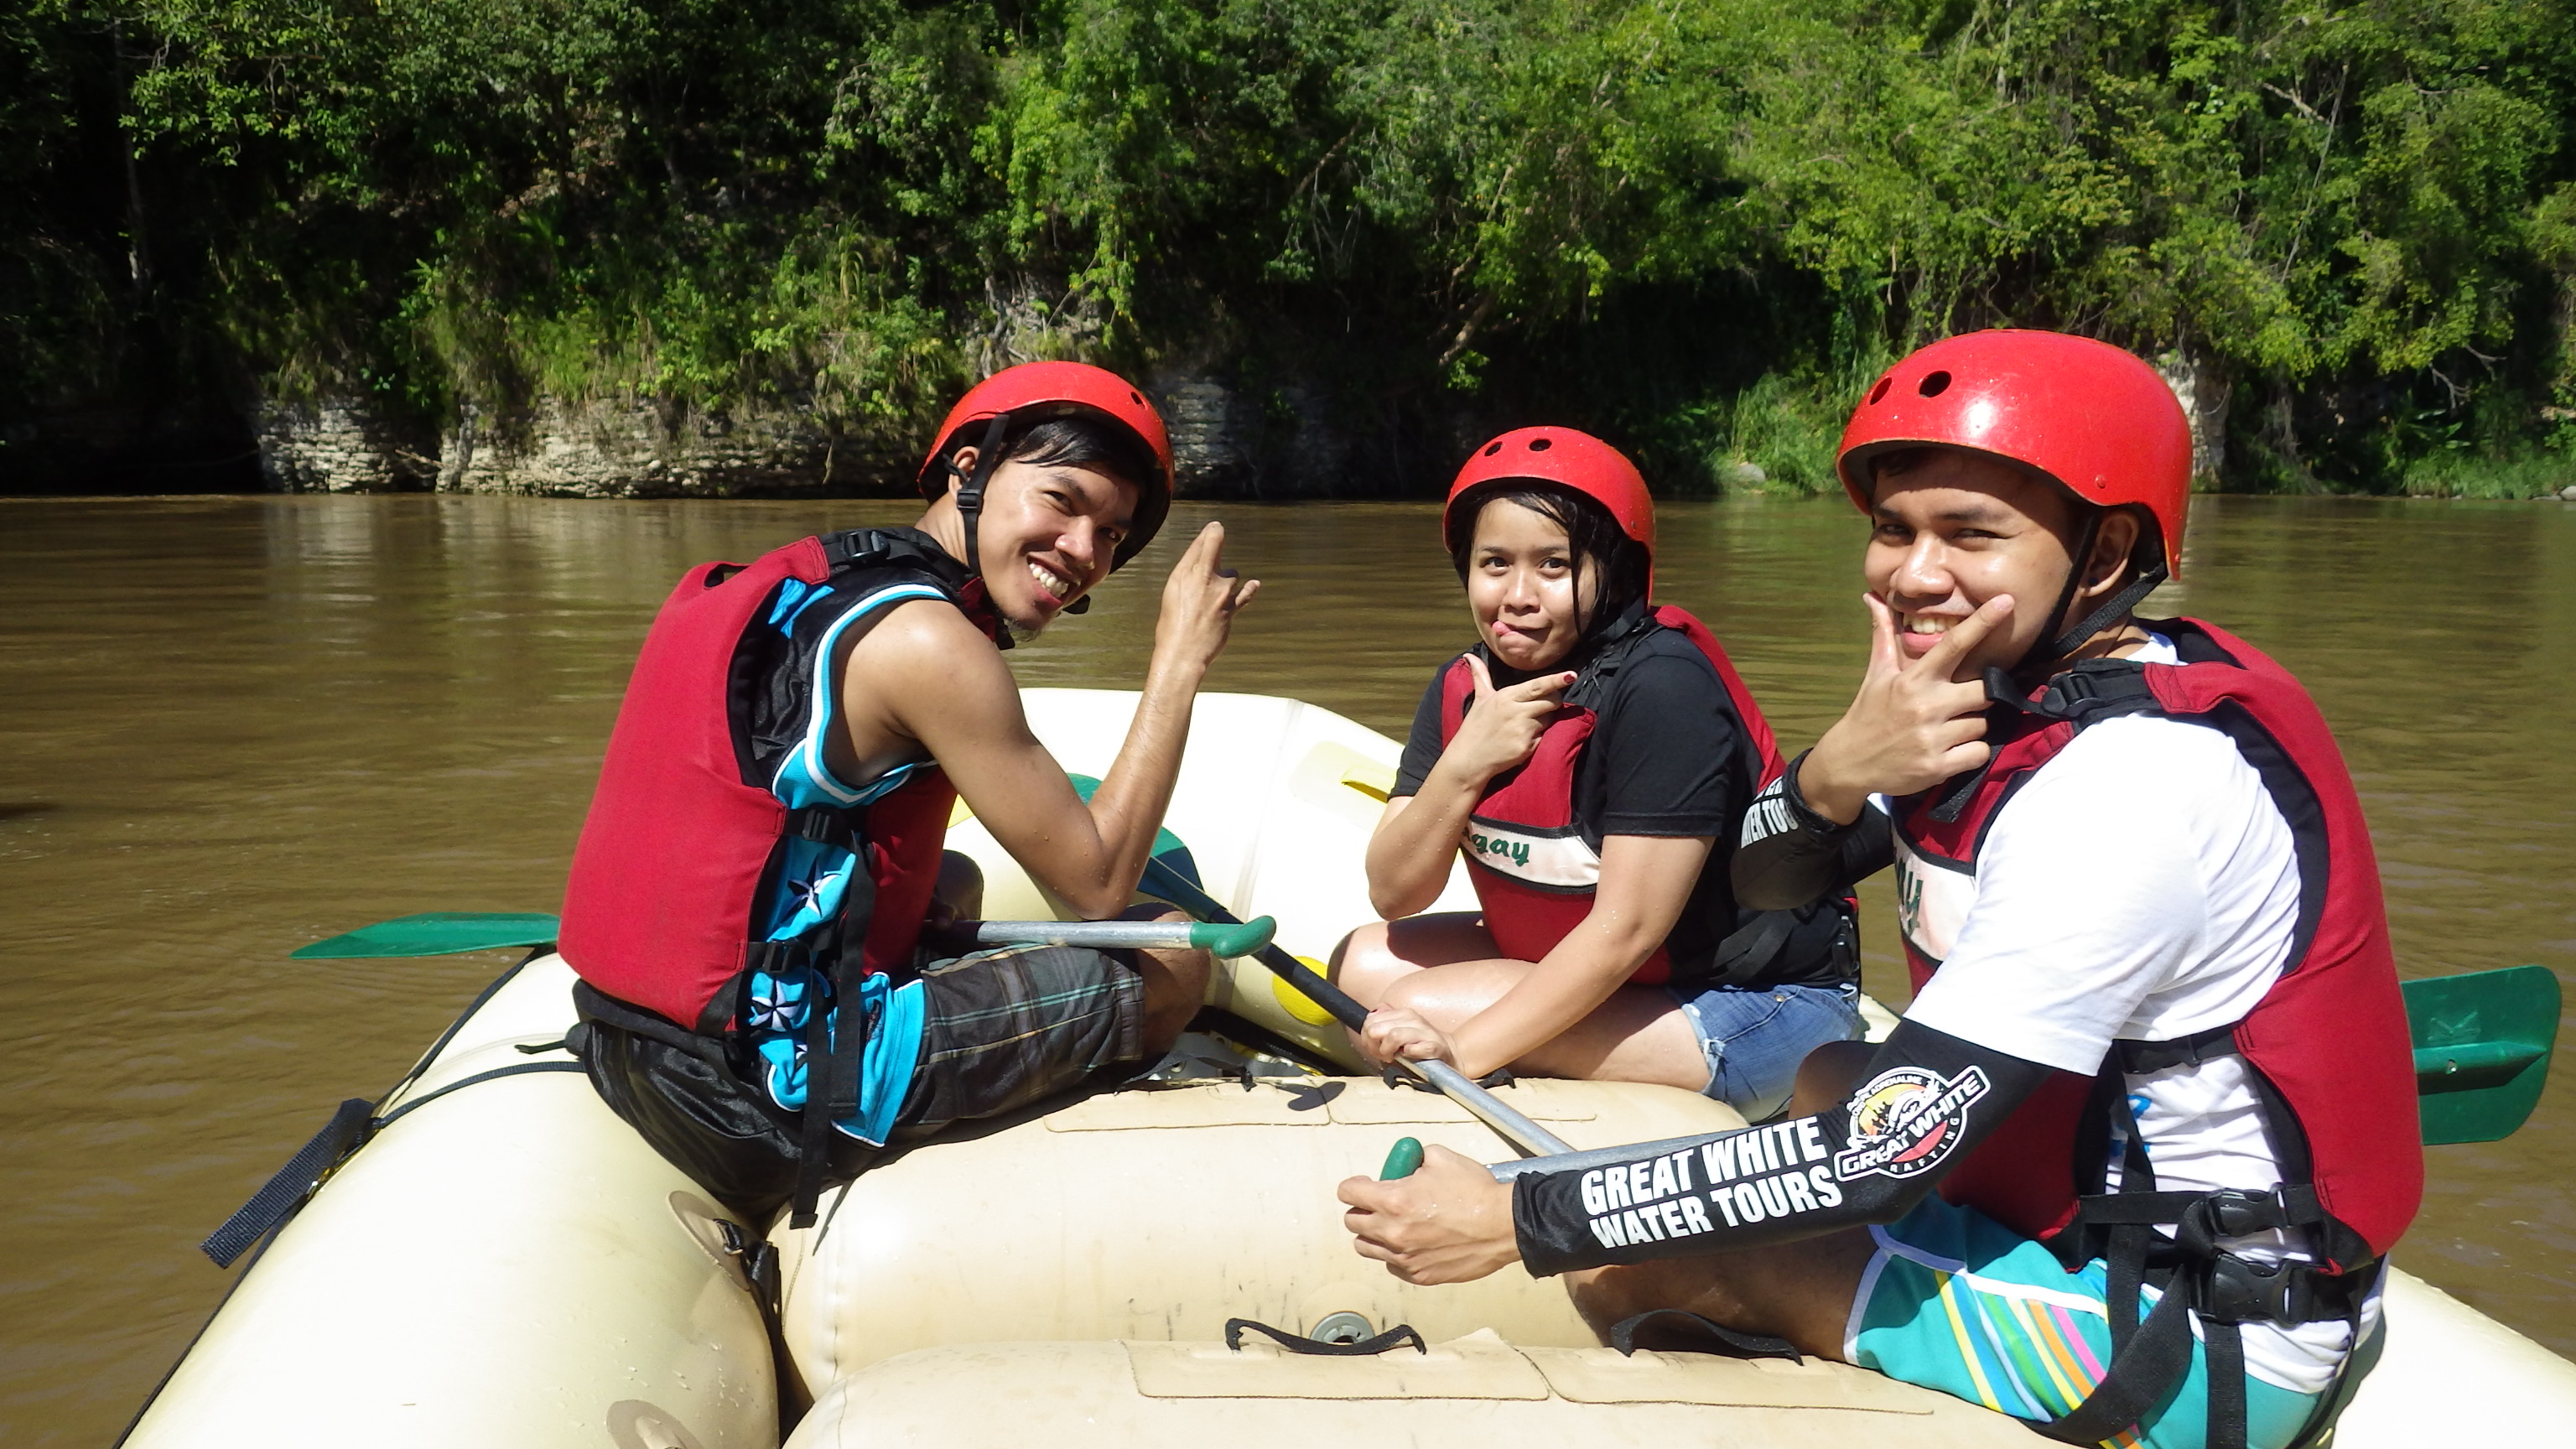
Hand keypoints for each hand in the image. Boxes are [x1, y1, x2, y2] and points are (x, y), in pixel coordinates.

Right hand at [1152, 522, 1258, 675]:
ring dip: (1227, 579)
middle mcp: (1201, 579)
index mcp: (1182, 576)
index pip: (1199, 545)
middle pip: (1215, 546)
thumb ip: (1188, 577)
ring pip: (1232, 573)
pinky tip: (1254, 584)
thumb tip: (1201, 562)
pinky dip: (1250, 589)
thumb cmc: (1172, 626)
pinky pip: (1245, 594)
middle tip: (1217, 529)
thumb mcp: (1173, 596)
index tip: (1216, 526)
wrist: (1181, 653)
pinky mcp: (1230, 609)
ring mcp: (1218, 594)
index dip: (1209, 532)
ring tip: (1215, 595)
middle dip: (1217, 536)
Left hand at [1339, 1144, 1521, 1283]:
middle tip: (1380, 1204)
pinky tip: (1413, 1243)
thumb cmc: (1475, 1192)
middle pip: (1352, 1222)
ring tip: (1394, 1225)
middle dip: (1362, 1209)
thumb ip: (1415, 1159)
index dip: (1354, 1185)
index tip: (1365, 1184)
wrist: (1503, 1225)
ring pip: (1366, 1247)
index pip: (1348, 1193)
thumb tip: (1407, 1165)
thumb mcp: (1441, 1158)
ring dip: (1373, 1234)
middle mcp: (1392, 1232)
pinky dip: (1395, 1254)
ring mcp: (1404, 1257)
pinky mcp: (1419, 1275)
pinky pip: (1392, 1265)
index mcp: (1394, 1200)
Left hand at [1355, 1005, 1457, 1071]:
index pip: (1370, 1021)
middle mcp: (1412, 1019)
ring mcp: (1424, 1032)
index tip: (1375, 1047)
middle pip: (1376, 1028)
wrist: (1450, 1053)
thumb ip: (1384, 1023)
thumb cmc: (1420, 1046)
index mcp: (1402, 1014)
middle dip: (1374, 1046)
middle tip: (1383, 1054)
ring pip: (1393, 1035)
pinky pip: (1413, 1049)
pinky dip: (1407, 1054)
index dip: (1367, 1038)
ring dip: (1387, 1051)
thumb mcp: (1400, 1030)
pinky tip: (1408, 1056)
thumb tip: (1370, 1018)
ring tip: (1392, 1057)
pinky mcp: (1433, 1046)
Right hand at [1437, 654, 1573, 785]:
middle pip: (1551, 701)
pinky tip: (1520, 740)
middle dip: (1554, 701)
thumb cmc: (1475, 727)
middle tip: (1544, 706)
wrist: (1469, 759)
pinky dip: (1536, 738)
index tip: (1572, 675)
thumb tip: (1469, 655)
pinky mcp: (1526, 747)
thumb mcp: (1479, 699)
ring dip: (1543, 721)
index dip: (1556, 680)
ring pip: (1549, 720)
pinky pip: (1543, 738)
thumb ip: (1480, 675)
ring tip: (1523, 726)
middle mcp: (1516, 711)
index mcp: (1507, 696)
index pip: (1537, 685)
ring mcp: (1522, 729)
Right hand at [1800, 593, 2013, 822]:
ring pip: (1982, 725)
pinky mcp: (1938, 766)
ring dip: (1971, 728)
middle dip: (1978, 697)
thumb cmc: (1868, 713)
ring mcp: (1932, 738)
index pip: (1954, 645)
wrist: (1849, 763)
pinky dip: (1970, 753)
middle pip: (1984, 691)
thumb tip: (1873, 597)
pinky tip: (1949, 751)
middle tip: (1957, 704)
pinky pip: (1979, 753)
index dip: (1982, 622)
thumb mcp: (1876, 674)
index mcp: (1913, 680)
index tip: (2006, 601)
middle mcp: (1926, 706)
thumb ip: (1884, 635)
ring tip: (1946, 730)